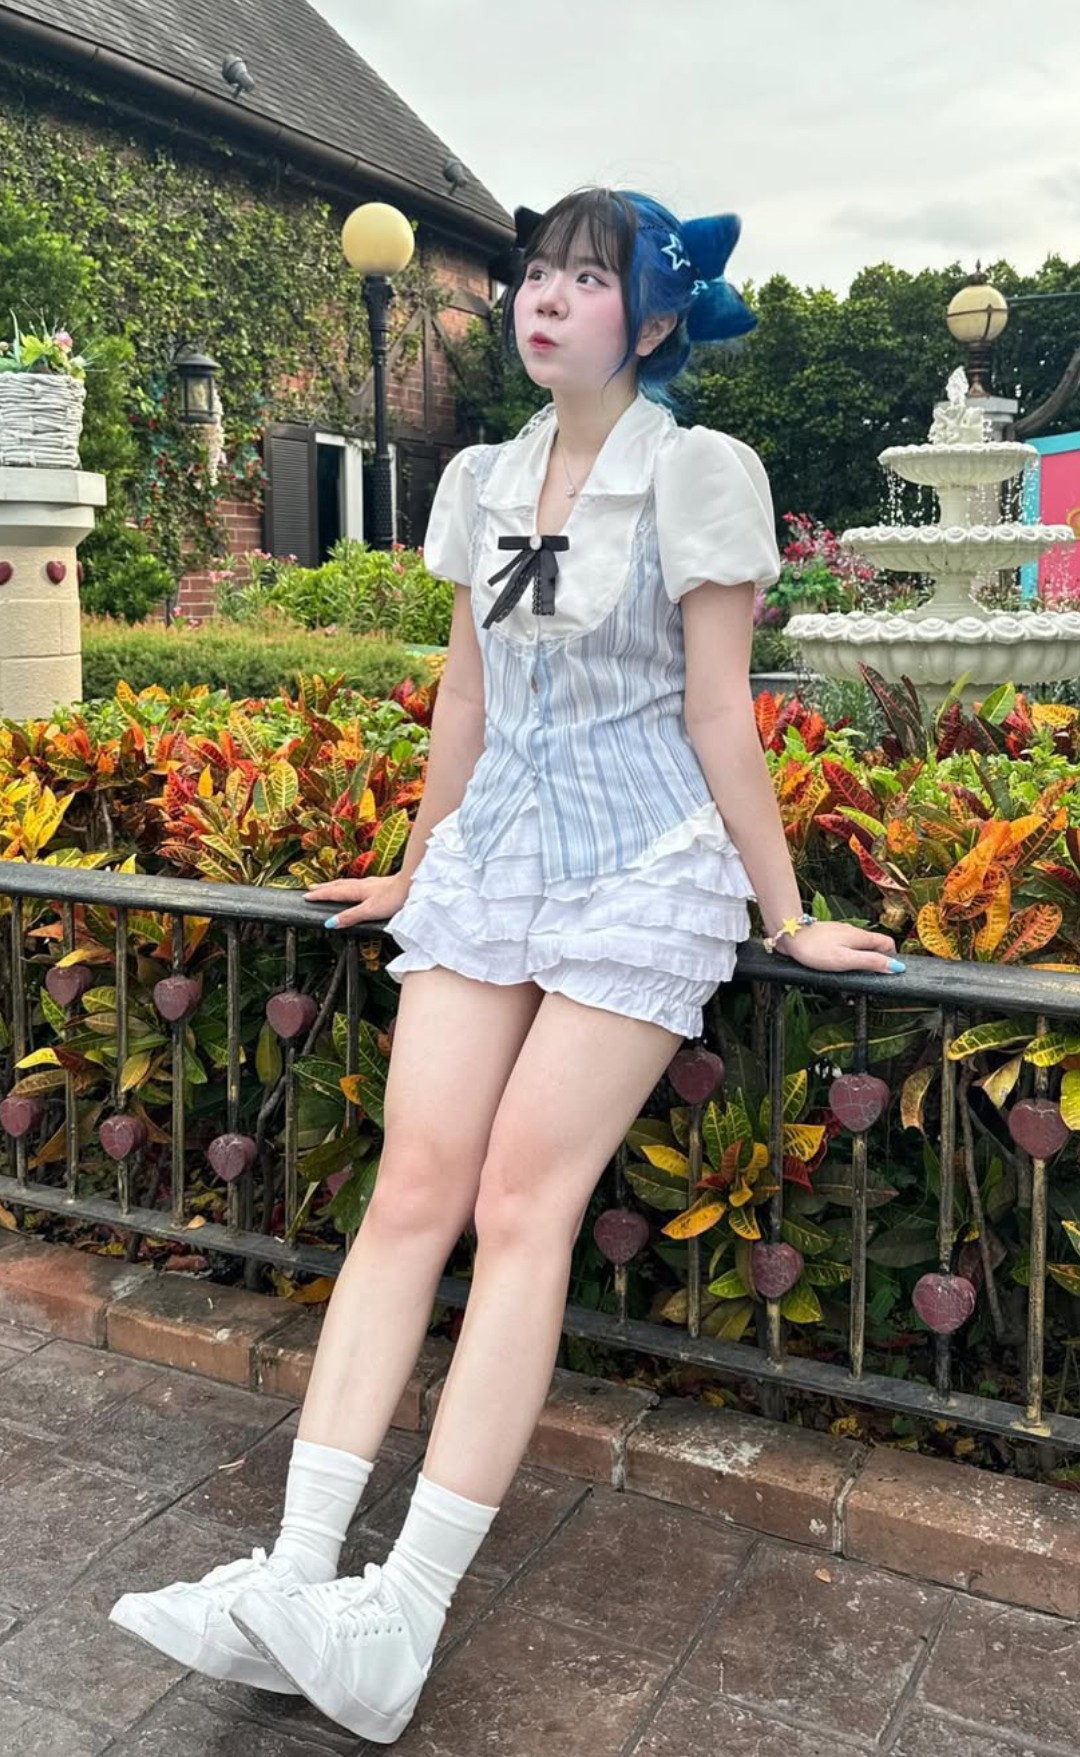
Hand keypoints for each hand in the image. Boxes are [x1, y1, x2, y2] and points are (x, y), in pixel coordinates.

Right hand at [305, 872, 410, 928]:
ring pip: (348, 883)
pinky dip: (349, 885)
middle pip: (338, 885)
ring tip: (328, 887)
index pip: (333, 893)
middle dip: (324, 888)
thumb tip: (330, 922)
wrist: (413, 885)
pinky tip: (356, 887)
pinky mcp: (380, 884)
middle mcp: (362, 885)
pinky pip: (358, 884)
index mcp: (357, 891)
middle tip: (311, 888)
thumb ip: (350, 916)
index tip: (306, 896)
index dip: (319, 895)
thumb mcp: (369, 911)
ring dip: (335, 885)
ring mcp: (371, 884)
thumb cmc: (394, 898)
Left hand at [780, 920, 903, 974]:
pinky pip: (844, 944)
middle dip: (876, 958)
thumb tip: (895, 966)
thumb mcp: (846, 960)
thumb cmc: (815, 949)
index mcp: (860, 937)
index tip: (887, 970)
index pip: (887, 943)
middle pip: (873, 944)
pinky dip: (846, 953)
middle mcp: (852, 932)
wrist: (790, 935)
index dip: (891, 957)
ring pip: (858, 944)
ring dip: (860, 956)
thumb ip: (870, 962)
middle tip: (868, 974)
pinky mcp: (828, 936)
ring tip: (852, 971)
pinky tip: (836, 962)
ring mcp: (840, 932)